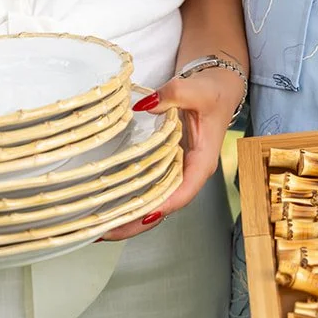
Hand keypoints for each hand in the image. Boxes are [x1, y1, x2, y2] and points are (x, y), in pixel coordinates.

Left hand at [100, 64, 243, 240]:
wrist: (217, 86)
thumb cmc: (213, 92)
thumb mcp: (197, 90)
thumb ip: (173, 95)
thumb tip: (146, 105)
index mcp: (202, 161)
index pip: (184, 192)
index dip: (162, 206)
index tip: (140, 216)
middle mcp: (189, 172)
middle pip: (164, 206)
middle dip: (136, 222)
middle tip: (106, 231)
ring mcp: (176, 170)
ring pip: (154, 202)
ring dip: (129, 216)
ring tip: (100, 227)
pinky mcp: (165, 164)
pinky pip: (147, 187)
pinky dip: (129, 198)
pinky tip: (107, 206)